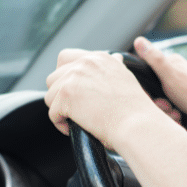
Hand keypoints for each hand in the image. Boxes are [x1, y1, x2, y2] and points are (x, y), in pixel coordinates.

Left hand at [44, 49, 158, 147]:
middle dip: (60, 96)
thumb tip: (115, 60)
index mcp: (99, 58)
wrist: (136, 124)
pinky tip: (75, 128)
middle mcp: (85, 62)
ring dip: (60, 110)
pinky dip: (61, 124)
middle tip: (75, 110)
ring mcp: (74, 77)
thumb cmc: (134, 110)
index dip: (64, 77)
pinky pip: (52, 113)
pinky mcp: (67, 94)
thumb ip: (113, 68)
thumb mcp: (125, 79)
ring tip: (76, 120)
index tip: (74, 93)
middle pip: (53, 77)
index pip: (66, 58)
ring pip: (50, 96)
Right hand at [134, 37, 186, 133]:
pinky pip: (172, 109)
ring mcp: (182, 88)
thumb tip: (139, 40)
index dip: (146, 87)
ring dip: (167, 111)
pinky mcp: (186, 101)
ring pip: (163, 101)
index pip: (147, 72)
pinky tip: (180, 117)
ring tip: (176, 113)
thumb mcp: (170, 75)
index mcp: (173, 63)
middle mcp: (177, 73)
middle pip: (154, 89)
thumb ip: (153, 58)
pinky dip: (174, 115)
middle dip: (158, 102)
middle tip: (167, 105)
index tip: (152, 95)